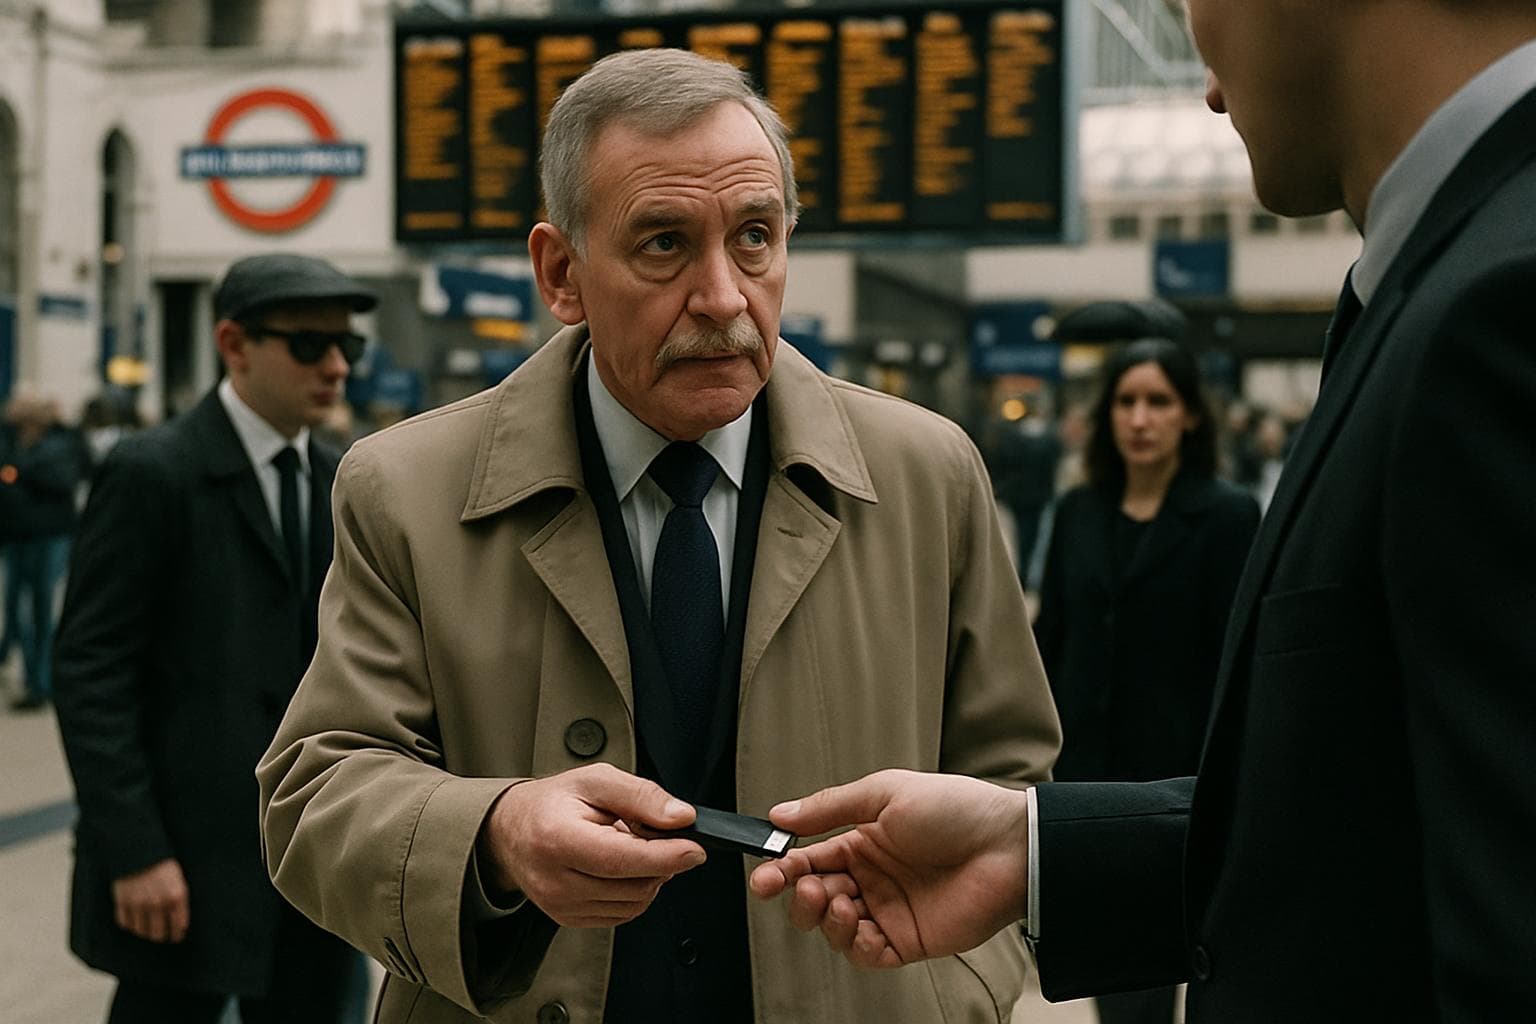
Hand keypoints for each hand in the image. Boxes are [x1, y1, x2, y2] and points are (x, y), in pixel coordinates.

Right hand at [112, 858, 189, 942]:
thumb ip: (179, 901)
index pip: (179, 926)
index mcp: (176, 896)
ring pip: (141, 931)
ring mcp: (139, 904)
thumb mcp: (179, 880)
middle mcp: (157, 903)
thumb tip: (180, 924)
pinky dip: (130, 925)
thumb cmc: (162, 864)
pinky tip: (134, 921)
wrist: (138, 850)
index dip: (177, 934)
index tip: (176, 936)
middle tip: (162, 936)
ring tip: (148, 928)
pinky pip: (126, 924)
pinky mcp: (122, 903)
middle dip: (161, 937)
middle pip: (158, 934)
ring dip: (145, 932)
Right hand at [477, 763, 705, 927]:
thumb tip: (680, 817)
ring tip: (631, 847)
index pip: (623, 858)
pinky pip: (622, 914)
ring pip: (634, 903)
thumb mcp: (597, 780)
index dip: (666, 855)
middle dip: (660, 862)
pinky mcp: (568, 919)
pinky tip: (622, 867)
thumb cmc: (554, 802)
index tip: (694, 848)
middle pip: (633, 885)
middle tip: (656, 835)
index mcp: (557, 838)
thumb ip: (641, 796)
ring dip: (649, 878)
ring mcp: (560, 905)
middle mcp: (554, 879)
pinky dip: (634, 892)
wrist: (512, 830)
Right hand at [748, 769, 1029, 967]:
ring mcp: (889, 911)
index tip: (763, 875)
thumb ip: (831, 807)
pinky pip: (868, 954)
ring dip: (824, 918)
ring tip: (836, 901)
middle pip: (815, 897)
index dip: (782, 869)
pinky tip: (856, 926)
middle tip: (803, 887)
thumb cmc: (953, 809)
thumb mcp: (885, 793)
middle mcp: (871, 879)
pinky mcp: (909, 940)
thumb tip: (778, 814)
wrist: (1007, 845)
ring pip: (835, 928)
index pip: (809, 859)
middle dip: (799, 896)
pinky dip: (854, 945)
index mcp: (862, 842)